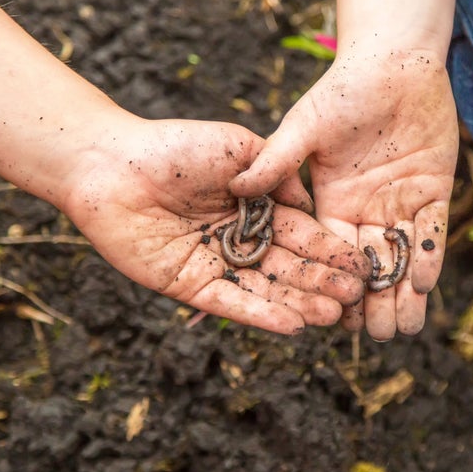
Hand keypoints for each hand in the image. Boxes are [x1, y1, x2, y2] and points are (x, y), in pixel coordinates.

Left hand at [60, 118, 369, 335]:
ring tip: (332, 316)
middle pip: (288, 267)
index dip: (329, 251)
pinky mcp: (187, 286)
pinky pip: (228, 303)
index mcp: (254, 209)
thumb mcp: (239, 148)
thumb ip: (277, 175)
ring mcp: (214, 265)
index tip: (360, 265)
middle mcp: (238, 240)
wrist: (113, 163)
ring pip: (264, 290)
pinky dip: (259, 315)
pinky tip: (290, 325)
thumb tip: (311, 206)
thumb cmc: (175, 146)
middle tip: (354, 297)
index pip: (301, 235)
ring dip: (299, 304)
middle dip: (322, 282)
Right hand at [231, 50, 458, 339]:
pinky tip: (424, 285)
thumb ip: (277, 159)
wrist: (395, 62)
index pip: (323, 253)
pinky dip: (426, 257)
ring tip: (402, 329)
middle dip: (367, 301)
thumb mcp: (306, 126)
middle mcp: (363, 210)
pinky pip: (430, 232)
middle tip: (370, 337)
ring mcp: (399, 202)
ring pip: (398, 258)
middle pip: (363, 265)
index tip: (322, 318)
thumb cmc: (345, 88)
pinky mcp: (432, 192)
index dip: (322, 284)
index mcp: (328, 202)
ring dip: (400, 292)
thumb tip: (237, 186)